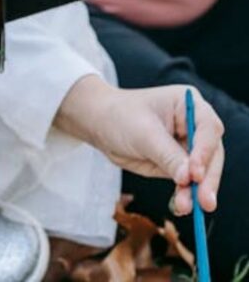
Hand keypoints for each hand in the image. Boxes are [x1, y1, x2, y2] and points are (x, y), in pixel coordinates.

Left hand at [55, 75, 223, 214]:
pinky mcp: (179, 164)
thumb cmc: (120, 116)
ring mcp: (188, 145)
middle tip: (205, 202)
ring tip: (186, 207)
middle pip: (211, 154)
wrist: (100, 123)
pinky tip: (181, 206)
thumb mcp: (143, 134)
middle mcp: (193, 123)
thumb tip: (189, 178)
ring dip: (196, 192)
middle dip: (207, 179)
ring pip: (202, 172)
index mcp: (188, 103)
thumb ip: (167, 155)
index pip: (207, 128)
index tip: (196, 173)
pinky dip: (186, 195)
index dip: (205, 151)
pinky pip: (188, 183)